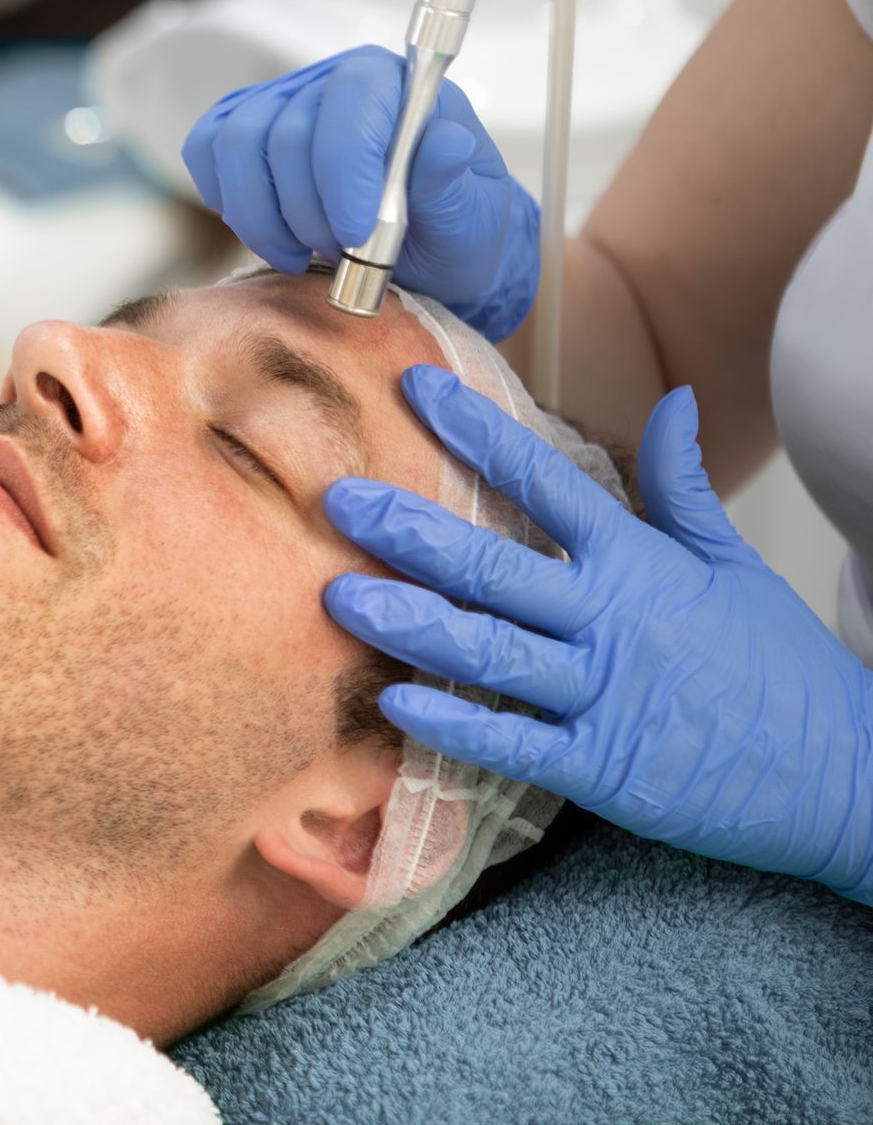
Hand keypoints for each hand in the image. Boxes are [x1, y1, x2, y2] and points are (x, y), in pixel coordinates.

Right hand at [182, 45, 539, 341]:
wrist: (426, 252)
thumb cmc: (451, 230)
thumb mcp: (473, 219)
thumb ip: (453, 184)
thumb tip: (444, 144)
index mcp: (395, 84)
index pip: (351, 101)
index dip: (344, 172)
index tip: (356, 236)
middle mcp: (332, 82)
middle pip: (286, 134)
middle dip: (307, 213)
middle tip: (340, 254)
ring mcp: (281, 104)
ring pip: (238, 145)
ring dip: (263, 217)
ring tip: (302, 253)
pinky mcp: (243, 134)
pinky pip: (206, 150)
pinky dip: (226, 198)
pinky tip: (267, 230)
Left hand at [321, 365, 872, 902]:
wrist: (846, 775)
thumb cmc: (780, 668)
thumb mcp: (733, 566)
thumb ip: (684, 487)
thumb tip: (674, 402)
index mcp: (639, 562)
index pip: (544, 479)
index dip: (477, 431)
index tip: (415, 387)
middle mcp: (612, 620)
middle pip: (495, 564)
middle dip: (412, 531)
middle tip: (339, 502)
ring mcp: (605, 695)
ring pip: (490, 651)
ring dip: (412, 623)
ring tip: (340, 598)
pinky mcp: (602, 767)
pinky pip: (513, 742)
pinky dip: (454, 724)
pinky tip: (396, 703)